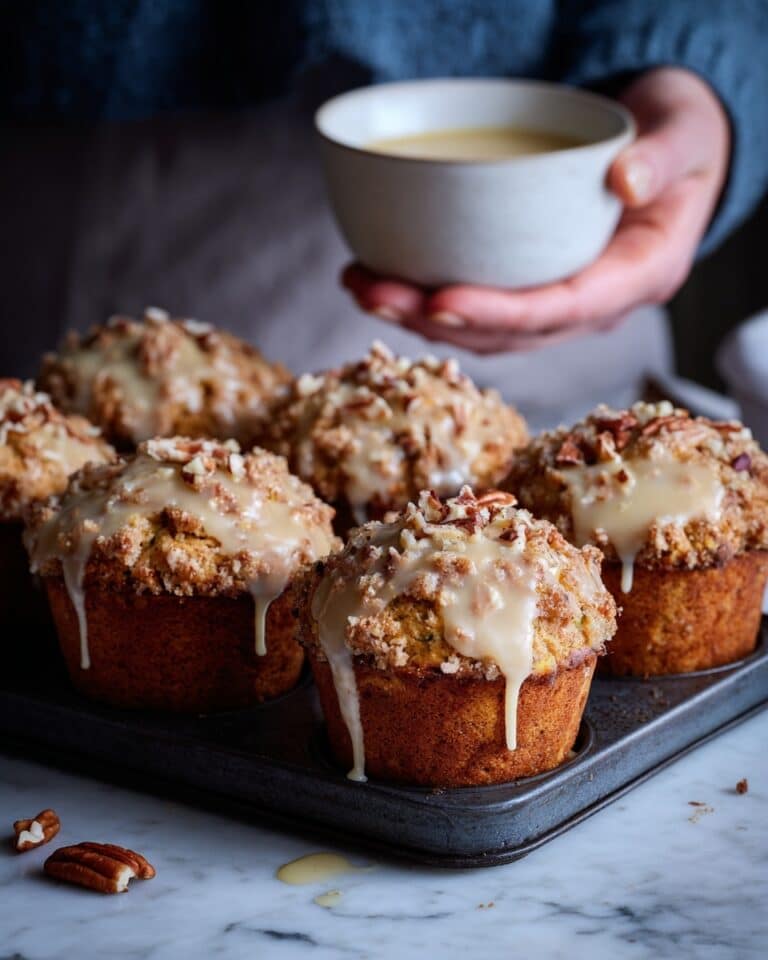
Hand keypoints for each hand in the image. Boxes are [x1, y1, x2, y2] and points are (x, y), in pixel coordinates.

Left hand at [342, 67, 729, 353]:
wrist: (671, 153)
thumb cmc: (681, 138)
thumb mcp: (687, 133)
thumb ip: (664, 155)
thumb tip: (626, 182)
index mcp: (638, 274)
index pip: (564, 308)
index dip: (499, 313)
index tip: (438, 301)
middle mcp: (597, 304)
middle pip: (510, 332)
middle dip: (436, 320)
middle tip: (371, 292)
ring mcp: (562, 302)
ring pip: (487, 330)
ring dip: (419, 316)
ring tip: (360, 286)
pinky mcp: (534, 288)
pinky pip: (481, 310)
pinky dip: (428, 301)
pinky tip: (382, 281)